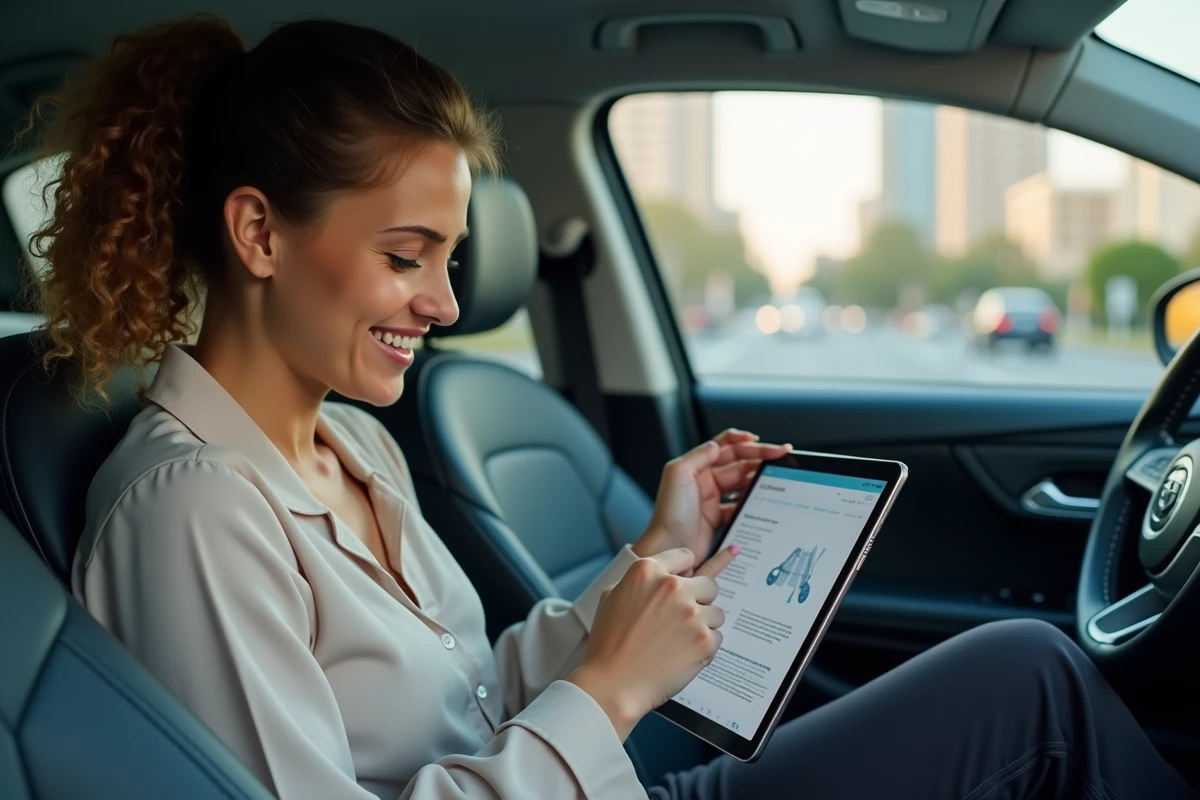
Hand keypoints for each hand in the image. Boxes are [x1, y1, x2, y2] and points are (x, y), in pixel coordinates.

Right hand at [569, 545, 738, 740]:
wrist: (613, 684)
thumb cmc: (609, 643)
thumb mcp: (612, 596)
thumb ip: (641, 580)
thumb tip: (665, 574)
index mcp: (647, 571)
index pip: (685, 556)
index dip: (684, 573)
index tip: (684, 583)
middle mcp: (672, 587)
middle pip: (708, 584)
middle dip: (698, 600)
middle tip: (681, 620)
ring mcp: (690, 613)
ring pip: (716, 612)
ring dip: (703, 625)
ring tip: (679, 641)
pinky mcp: (704, 640)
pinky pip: (717, 636)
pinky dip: (704, 647)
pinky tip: (683, 655)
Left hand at [633, 429, 790, 567]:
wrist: (669, 549)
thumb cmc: (669, 514)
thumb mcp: (678, 475)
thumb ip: (698, 456)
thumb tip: (717, 444)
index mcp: (695, 467)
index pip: (724, 447)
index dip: (744, 441)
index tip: (762, 442)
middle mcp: (704, 481)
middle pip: (738, 463)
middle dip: (760, 457)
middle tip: (781, 456)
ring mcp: (712, 500)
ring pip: (742, 483)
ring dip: (760, 478)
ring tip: (778, 477)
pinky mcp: (718, 519)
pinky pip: (740, 506)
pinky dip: (753, 502)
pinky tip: (765, 502)